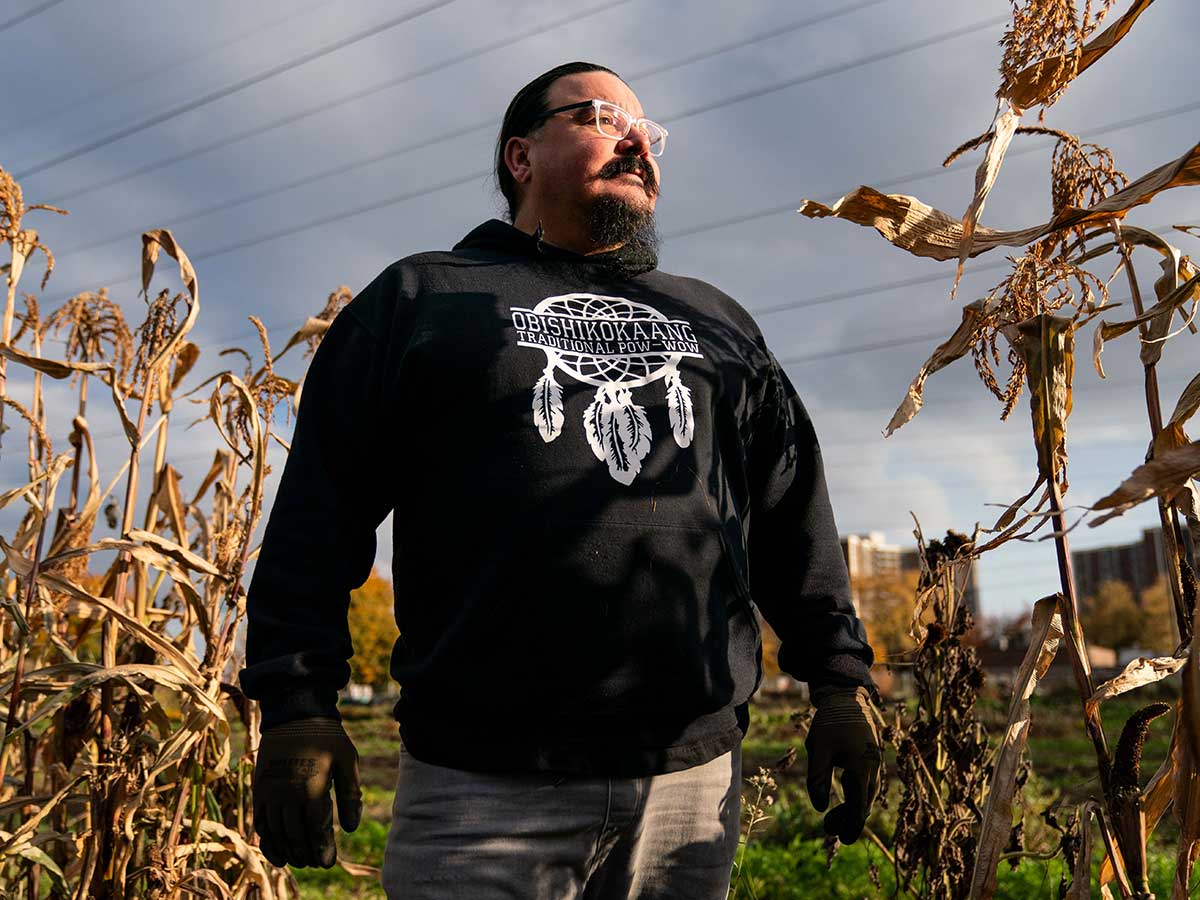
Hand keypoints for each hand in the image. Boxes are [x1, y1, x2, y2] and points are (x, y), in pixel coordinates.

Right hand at [252, 716, 362, 867]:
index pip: (315, 830)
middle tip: (315, 863)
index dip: (321, 849)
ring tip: (299, 860)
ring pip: (276, 833)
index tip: (327, 863)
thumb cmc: (328, 737)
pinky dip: (268, 840)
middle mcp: (287, 793)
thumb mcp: (348, 761)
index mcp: (311, 787)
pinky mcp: (258, 788)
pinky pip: (260, 822)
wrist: (294, 713)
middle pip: (295, 835)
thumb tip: (351, 828)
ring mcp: (269, 791)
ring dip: (288, 850)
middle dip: (306, 854)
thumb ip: (350, 795)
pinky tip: (278, 850)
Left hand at [804, 684, 881, 843]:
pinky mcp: (871, 758)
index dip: (849, 824)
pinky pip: (867, 784)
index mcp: (861, 767)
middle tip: (829, 829)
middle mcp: (873, 768)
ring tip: (832, 819)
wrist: (846, 697)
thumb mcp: (818, 748)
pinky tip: (843, 798)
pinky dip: (856, 795)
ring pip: (867, 794)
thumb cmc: (830, 722)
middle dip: (848, 819)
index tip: (839, 837)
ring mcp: (874, 763)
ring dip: (852, 808)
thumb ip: (818, 778)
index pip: (859, 806)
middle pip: (864, 803)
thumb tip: (820, 807)